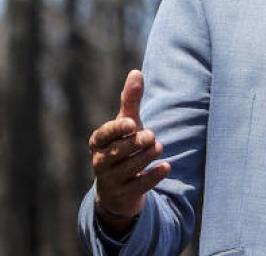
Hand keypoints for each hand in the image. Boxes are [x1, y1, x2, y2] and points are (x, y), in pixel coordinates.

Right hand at [88, 69, 170, 234]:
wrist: (119, 187)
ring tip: (158, 146)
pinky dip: (153, 176)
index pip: (103, 135)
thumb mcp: (126, 125)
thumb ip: (130, 101)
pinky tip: (166, 166)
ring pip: (128, 169)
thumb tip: (136, 71)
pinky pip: (139, 186)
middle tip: (151, 135)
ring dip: (145, 157)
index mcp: (98, 142)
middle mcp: (100, 162)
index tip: (131, 123)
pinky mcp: (124, 195)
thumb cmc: (123, 147)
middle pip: (116, 152)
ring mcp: (111, 180)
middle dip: (134, 143)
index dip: (116, 130)